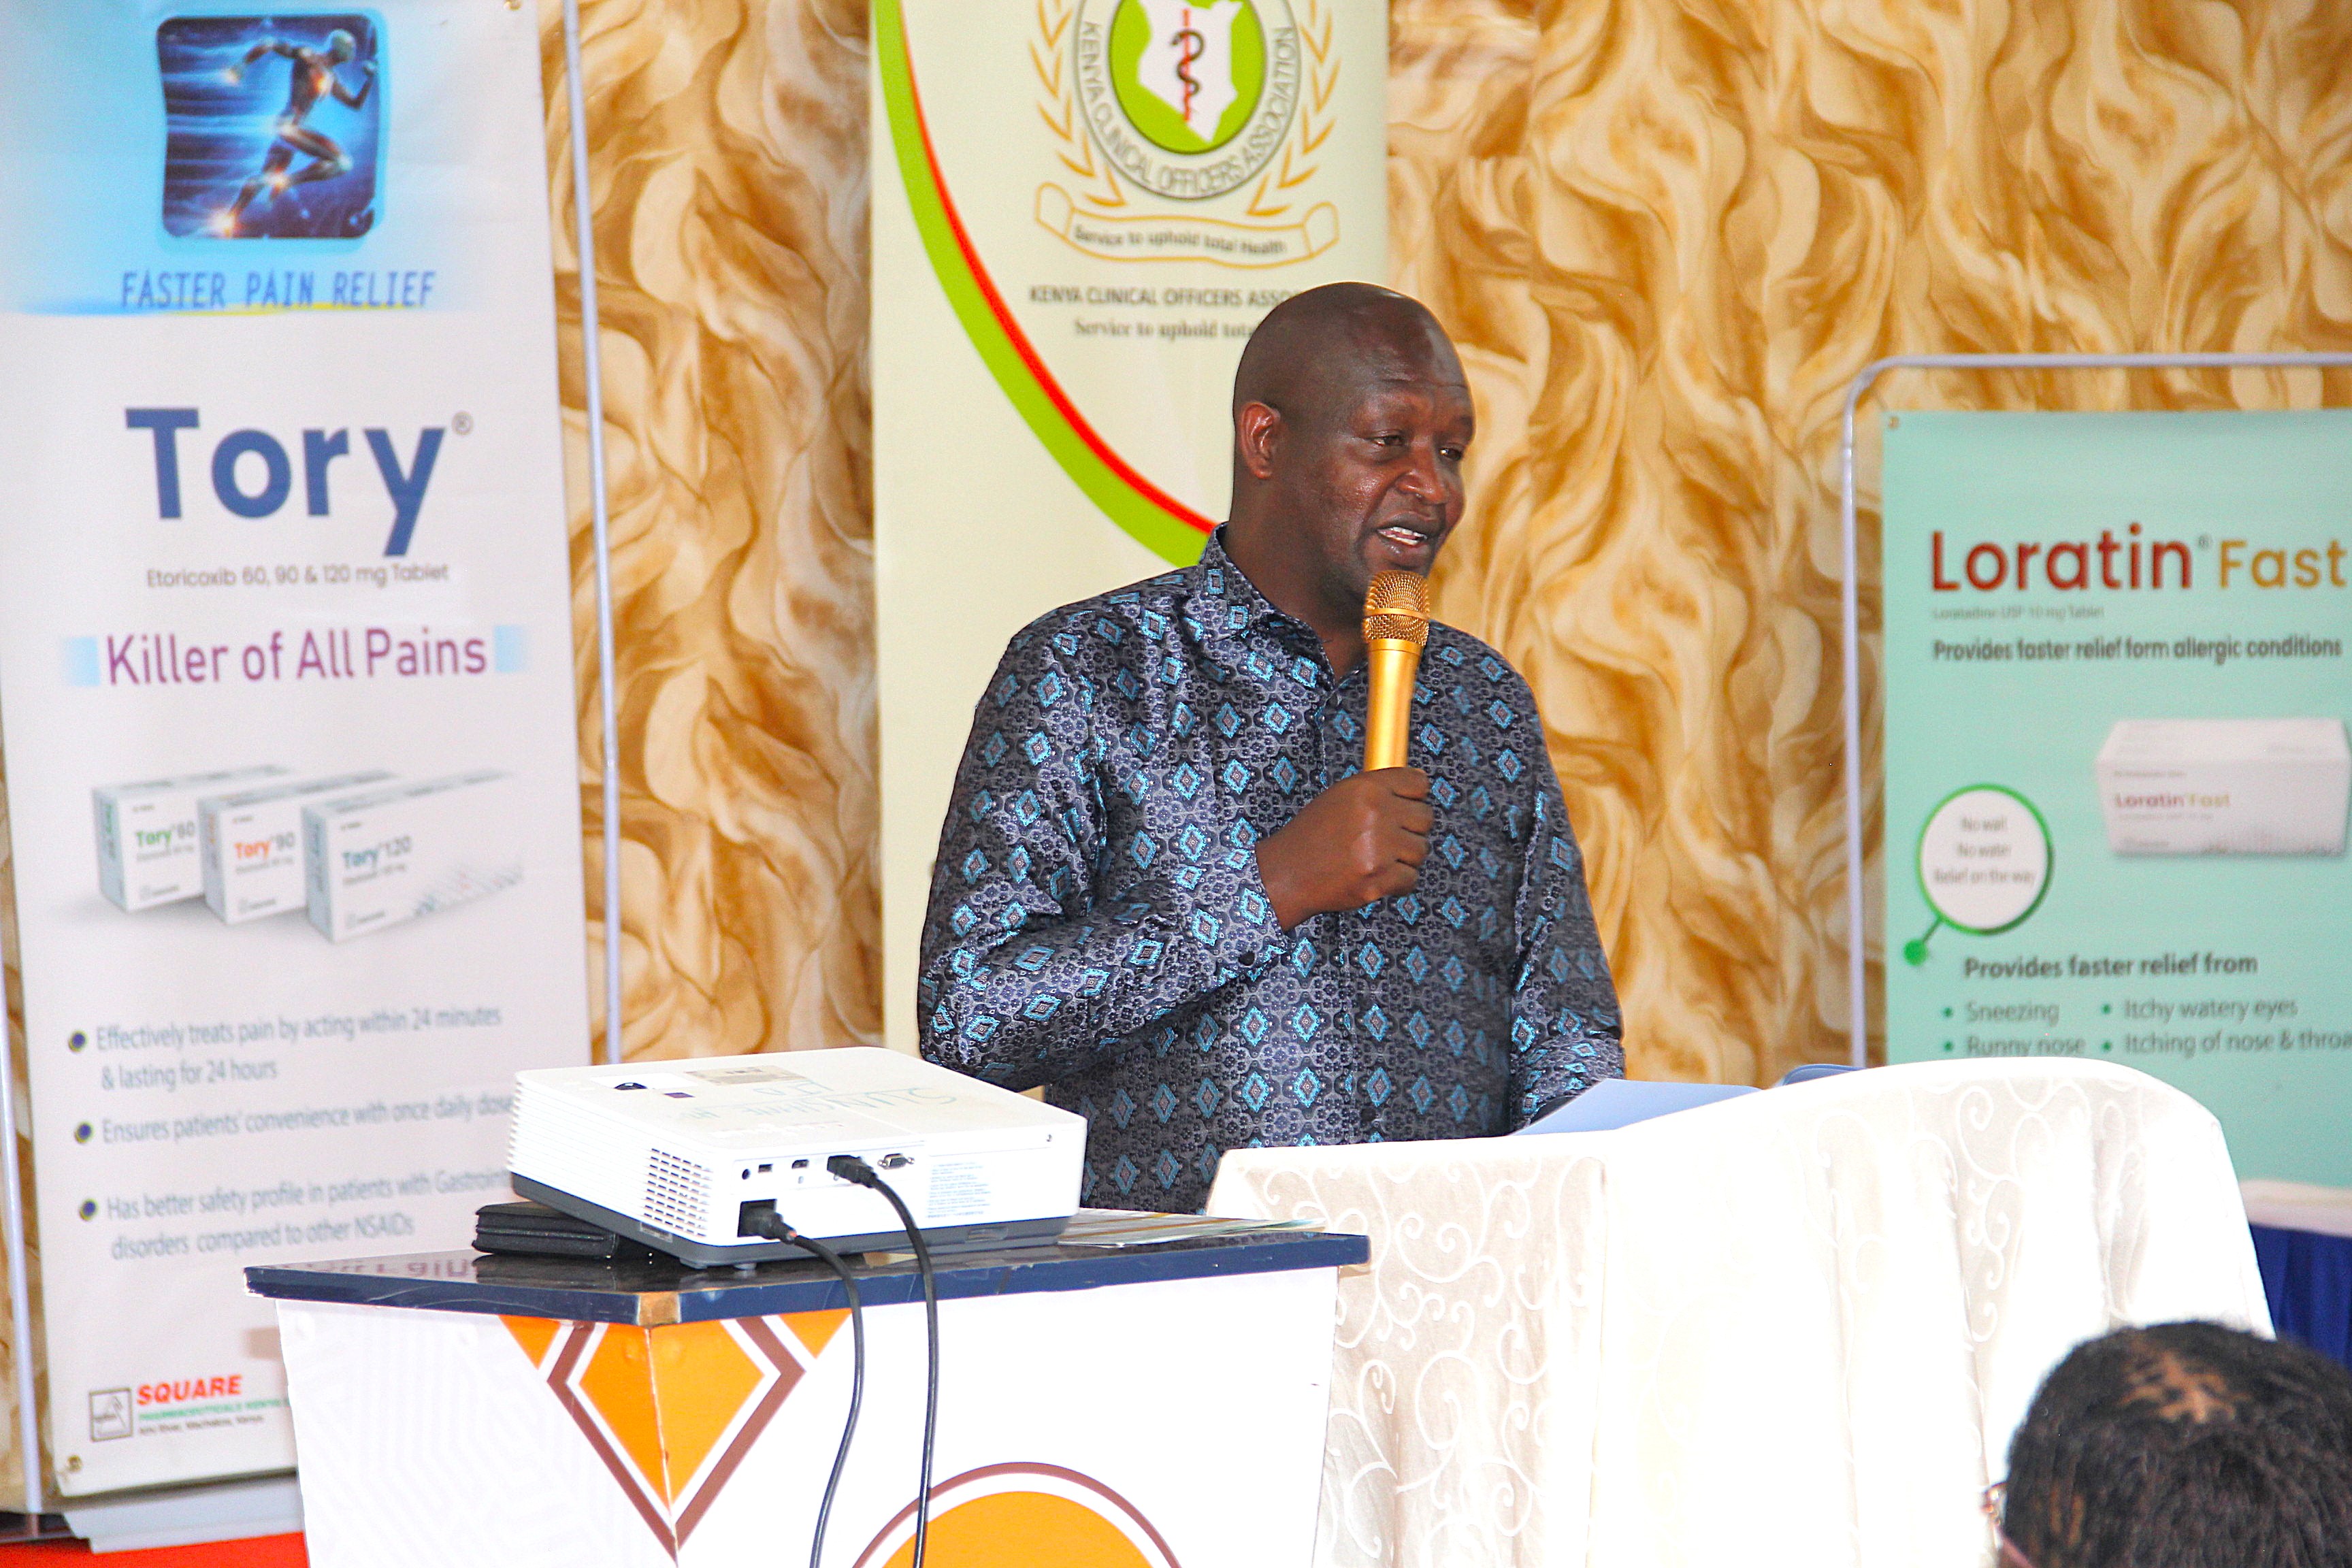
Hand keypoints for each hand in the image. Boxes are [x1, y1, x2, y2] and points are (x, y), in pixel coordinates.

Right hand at [1255, 768, 1430, 929]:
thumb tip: (1420, 783)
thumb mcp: (1339, 796)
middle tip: (1389, 839)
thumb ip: (1377, 790)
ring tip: (1379, 859)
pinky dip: (1398, 882)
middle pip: (1425, 817)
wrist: (1287, 872)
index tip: (1406, 808)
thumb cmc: (1312, 835)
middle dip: (1411, 830)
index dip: (1415, 798)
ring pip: (1421, 850)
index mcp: (1366, 788)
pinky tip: (1378, 877)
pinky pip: (1411, 878)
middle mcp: (1375, 813)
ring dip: (1404, 858)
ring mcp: (1378, 848)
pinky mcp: (1378, 878)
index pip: (1418, 784)